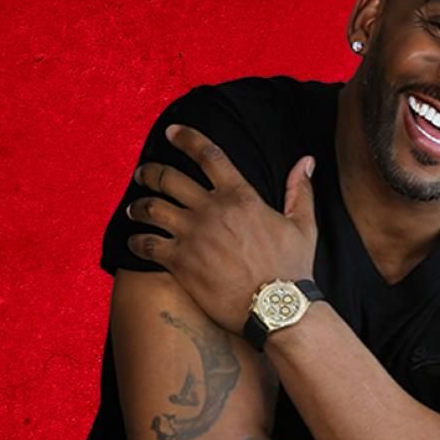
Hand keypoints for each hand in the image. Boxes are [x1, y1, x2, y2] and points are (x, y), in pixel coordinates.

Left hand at [125, 124, 317, 333]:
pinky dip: (135, 241)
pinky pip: (146, 244)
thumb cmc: (292, 268)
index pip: (208, 155)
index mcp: (240, 196)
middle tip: (143, 173)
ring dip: (138, 205)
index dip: (186, 138)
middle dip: (150, 172)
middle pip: (169, 178)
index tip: (171, 132)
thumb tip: (306, 162)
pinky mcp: (180, 262)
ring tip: (134, 208)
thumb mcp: (303, 225)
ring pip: (151, 208)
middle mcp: (212, 209)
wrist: (277, 308)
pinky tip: (134, 242)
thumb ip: (300, 190)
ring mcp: (193, 235)